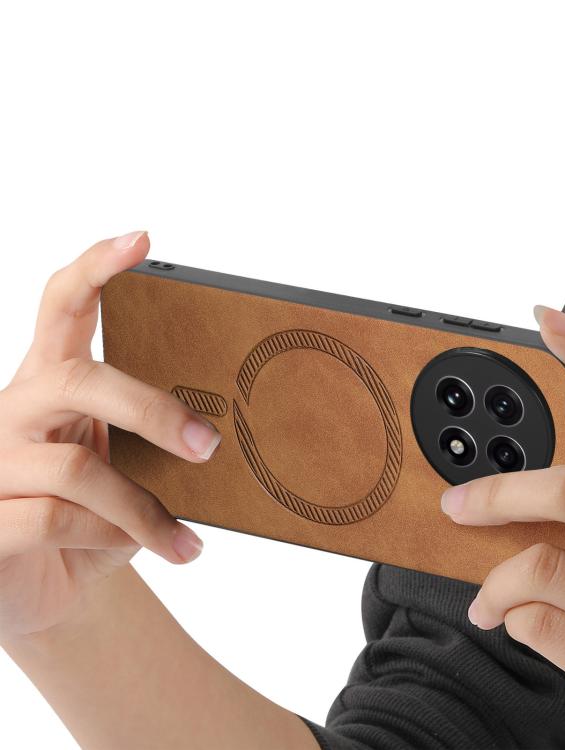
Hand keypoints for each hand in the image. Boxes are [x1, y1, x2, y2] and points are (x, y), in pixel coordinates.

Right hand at [0, 232, 221, 640]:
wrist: (54, 587)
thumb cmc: (96, 515)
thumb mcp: (128, 467)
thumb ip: (151, 440)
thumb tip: (216, 435)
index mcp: (51, 383)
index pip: (63, 307)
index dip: (97, 268)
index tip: (142, 241)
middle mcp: (15, 411)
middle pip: (79, 381)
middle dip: (152, 411)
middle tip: (207, 445)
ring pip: (78, 469)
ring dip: (145, 510)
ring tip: (184, 540)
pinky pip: (55, 521)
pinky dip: (114, 540)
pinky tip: (143, 552)